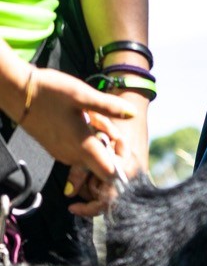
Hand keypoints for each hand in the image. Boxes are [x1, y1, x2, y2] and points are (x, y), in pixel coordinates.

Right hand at [16, 67, 133, 180]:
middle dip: (110, 141)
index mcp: (83, 147)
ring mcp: (63, 154)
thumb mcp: (82, 95)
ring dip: (97, 136)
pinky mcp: (56, 149)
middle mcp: (73, 156)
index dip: (121, 161)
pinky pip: (79, 149)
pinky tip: (79, 118)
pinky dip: (85, 136)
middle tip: (102, 119)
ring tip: (89, 115)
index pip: (111, 173)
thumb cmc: (48, 92)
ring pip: (92, 152)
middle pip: (104, 160)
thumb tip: (132, 114)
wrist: (16, 91)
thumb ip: (109, 107)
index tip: (120, 140)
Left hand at [67, 113, 134, 216]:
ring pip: (108, 190)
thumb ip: (79, 171)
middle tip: (79, 174)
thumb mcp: (91, 146)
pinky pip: (114, 183)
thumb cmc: (110, 124)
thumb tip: (68, 192)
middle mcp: (133, 176)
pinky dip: (101, 177)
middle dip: (89, 189)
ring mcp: (135, 174)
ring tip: (88, 164)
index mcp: (125, 171)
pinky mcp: (134, 171)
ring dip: (94, 181)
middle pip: (106, 197)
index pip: (107, 201)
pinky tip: (95, 166)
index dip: (89, 208)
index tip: (72, 207)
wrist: (130, 110)